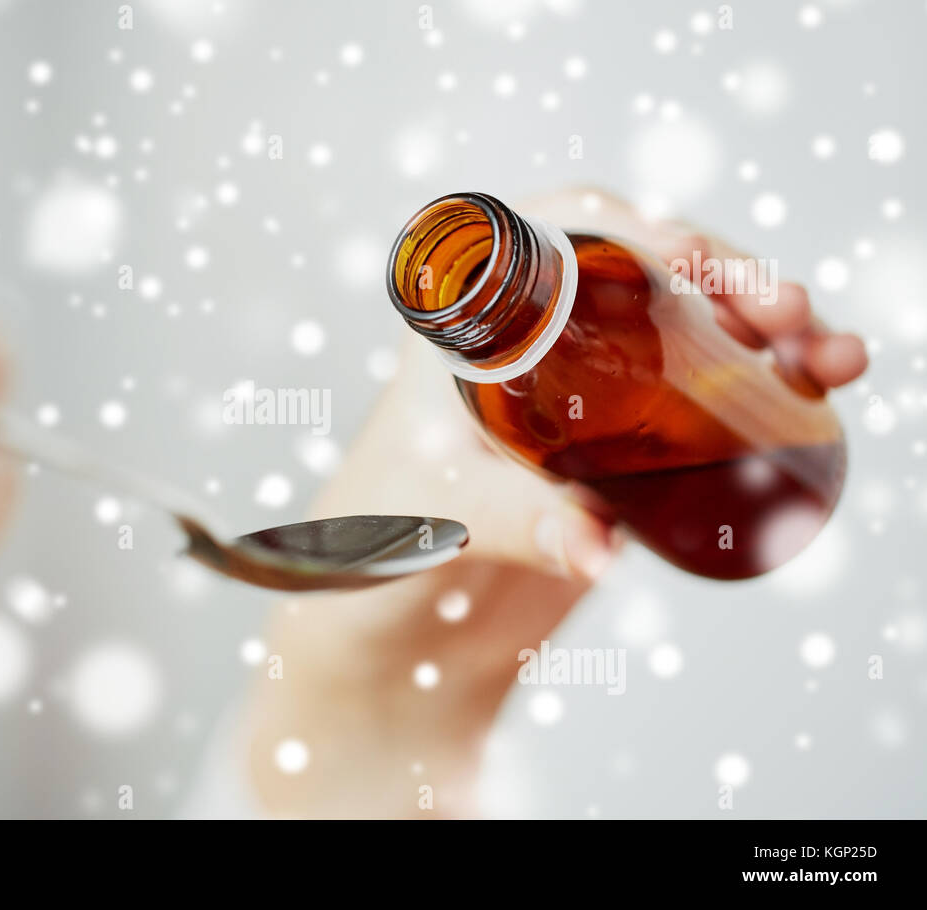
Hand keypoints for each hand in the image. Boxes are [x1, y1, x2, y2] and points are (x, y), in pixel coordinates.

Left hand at [241, 186, 866, 817]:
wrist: (400, 617)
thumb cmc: (383, 543)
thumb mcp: (442, 516)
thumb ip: (514, 524)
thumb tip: (598, 546)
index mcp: (475, 321)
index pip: (558, 234)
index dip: (632, 229)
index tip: (687, 262)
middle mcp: (540, 341)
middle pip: (649, 275)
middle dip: (729, 278)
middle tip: (784, 316)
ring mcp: (591, 391)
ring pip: (693, 326)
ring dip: (770, 326)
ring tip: (831, 358)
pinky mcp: (629, 447)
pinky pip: (707, 394)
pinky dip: (768, 380)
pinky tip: (822, 385)